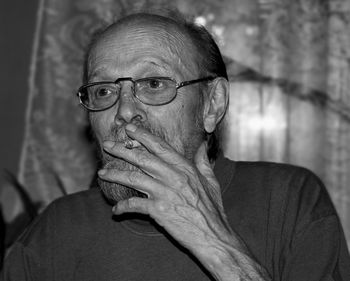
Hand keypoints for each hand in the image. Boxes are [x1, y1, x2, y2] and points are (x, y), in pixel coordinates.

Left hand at [99, 123, 229, 251]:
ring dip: (115, 174)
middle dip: (122, 150)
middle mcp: (173, 176)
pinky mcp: (158, 210)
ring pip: (134, 178)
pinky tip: (115, 210)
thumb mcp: (211, 181)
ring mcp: (164, 193)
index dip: (143, 136)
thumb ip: (203, 161)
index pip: (160, 146)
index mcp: (185, 167)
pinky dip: (122, 206)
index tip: (129, 129)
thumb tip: (203, 144)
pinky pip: (134, 205)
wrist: (213, 235)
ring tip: (102, 173)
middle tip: (107, 145)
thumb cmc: (212, 209)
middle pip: (142, 158)